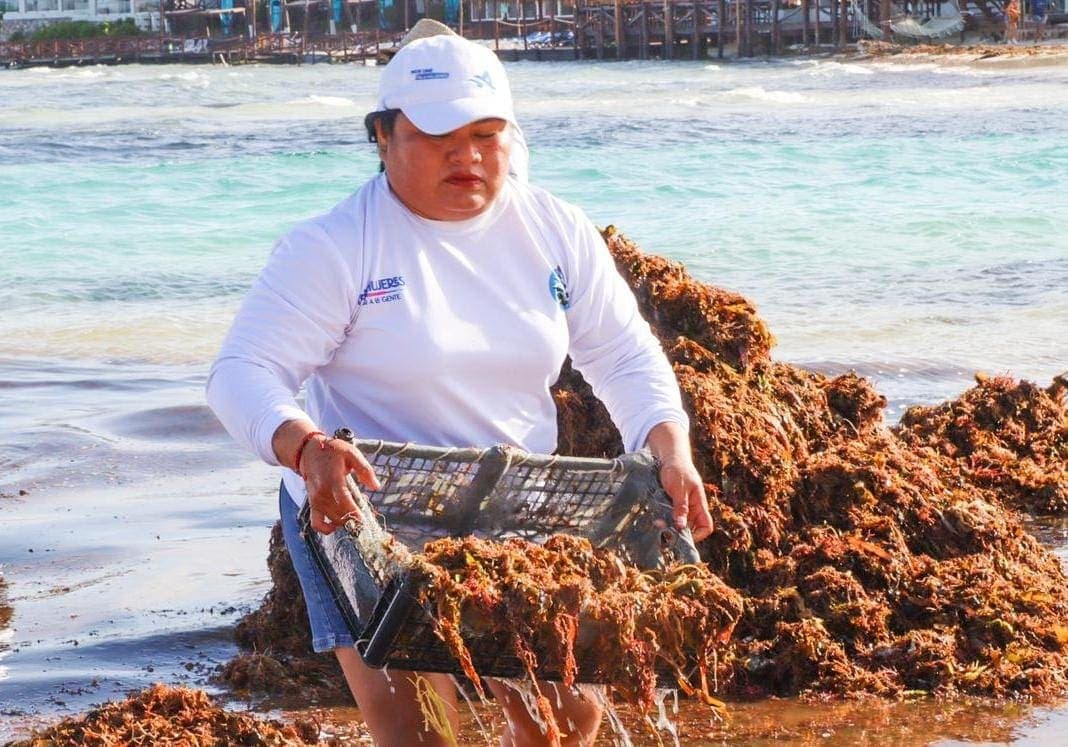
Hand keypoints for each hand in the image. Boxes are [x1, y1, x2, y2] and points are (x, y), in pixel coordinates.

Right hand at [273, 421, 380, 533]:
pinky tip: (337, 525)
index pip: (344, 501)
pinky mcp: (312, 504)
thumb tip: (376, 487)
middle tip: (365, 511)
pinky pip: (316, 524)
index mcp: (333, 479)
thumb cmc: (333, 451)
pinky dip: (326, 529)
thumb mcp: (352, 453)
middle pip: (339, 514)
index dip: (354, 513)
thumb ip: (365, 469)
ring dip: (346, 521)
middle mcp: (322, 492)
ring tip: (355, 511)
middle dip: (354, 517)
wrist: (309, 451)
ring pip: (332, 520)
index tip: (364, 521)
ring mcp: (316, 500)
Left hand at [645, 422, 712, 542]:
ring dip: (669, 526)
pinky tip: (655, 518)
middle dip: (678, 532)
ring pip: (678, 524)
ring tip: (656, 523)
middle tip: (663, 528)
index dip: (698, 534)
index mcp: (699, 504)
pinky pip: (670, 517)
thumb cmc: (678, 470)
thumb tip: (681, 527)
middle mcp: (692, 508)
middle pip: (690, 528)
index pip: (706, 526)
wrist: (669, 458)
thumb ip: (681, 507)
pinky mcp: (672, 505)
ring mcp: (682, 507)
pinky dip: (664, 519)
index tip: (682, 535)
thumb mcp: (679, 488)